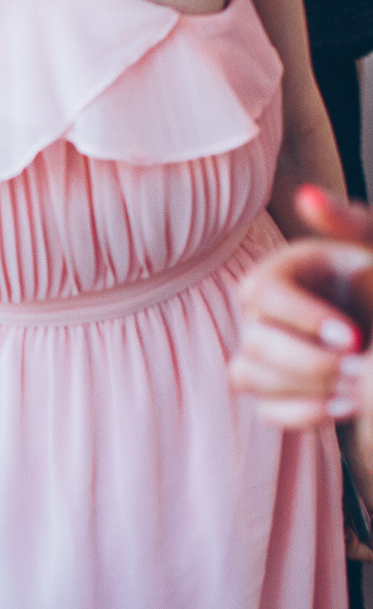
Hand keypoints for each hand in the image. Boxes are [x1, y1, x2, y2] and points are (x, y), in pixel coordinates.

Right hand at [229, 186, 372, 426]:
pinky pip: (267, 410)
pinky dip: (304, 413)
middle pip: (252, 341)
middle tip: (361, 366)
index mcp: (283, 272)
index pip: (259, 294)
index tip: (354, 338)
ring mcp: (263, 354)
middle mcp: (262, 313)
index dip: (301, 319)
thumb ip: (351, 224)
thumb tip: (306, 195)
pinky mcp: (275, 392)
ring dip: (304, 388)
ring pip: (248, 375)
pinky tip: (346, 406)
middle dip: (308, 361)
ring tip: (357, 389)